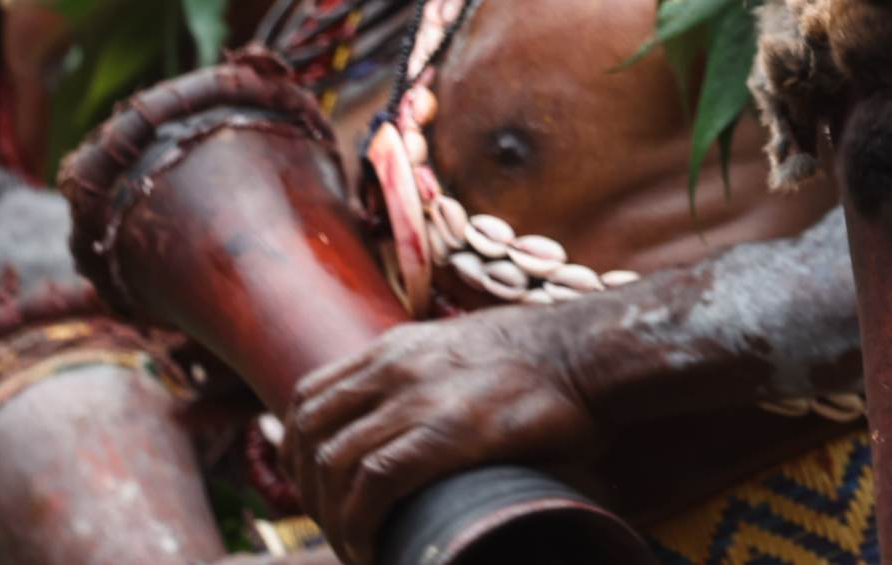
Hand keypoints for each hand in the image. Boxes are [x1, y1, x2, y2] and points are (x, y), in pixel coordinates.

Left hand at [284, 307, 593, 558]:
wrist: (595, 353)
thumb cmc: (551, 362)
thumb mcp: (472, 348)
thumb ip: (438, 374)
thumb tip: (436, 417)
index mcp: (398, 347)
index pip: (311, 396)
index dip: (297, 448)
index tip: (314, 486)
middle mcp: (394, 367)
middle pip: (309, 434)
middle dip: (308, 491)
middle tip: (334, 528)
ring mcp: (416, 398)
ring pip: (333, 464)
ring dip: (333, 518)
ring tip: (356, 548)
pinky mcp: (443, 433)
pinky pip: (372, 485)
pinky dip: (360, 524)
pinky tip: (371, 549)